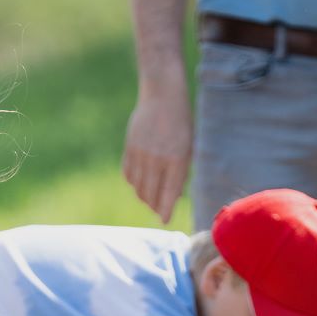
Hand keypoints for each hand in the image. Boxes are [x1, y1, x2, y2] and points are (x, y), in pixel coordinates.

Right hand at [122, 84, 192, 223]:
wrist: (162, 95)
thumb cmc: (181, 123)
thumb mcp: (188, 147)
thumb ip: (181, 172)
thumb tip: (173, 197)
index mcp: (177, 158)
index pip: (169, 192)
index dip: (165, 209)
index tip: (164, 220)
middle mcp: (157, 158)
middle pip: (151, 194)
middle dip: (154, 205)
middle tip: (158, 209)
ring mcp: (141, 153)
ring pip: (138, 187)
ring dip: (144, 196)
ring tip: (150, 197)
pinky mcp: (129, 148)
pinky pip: (128, 174)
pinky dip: (133, 182)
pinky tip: (140, 182)